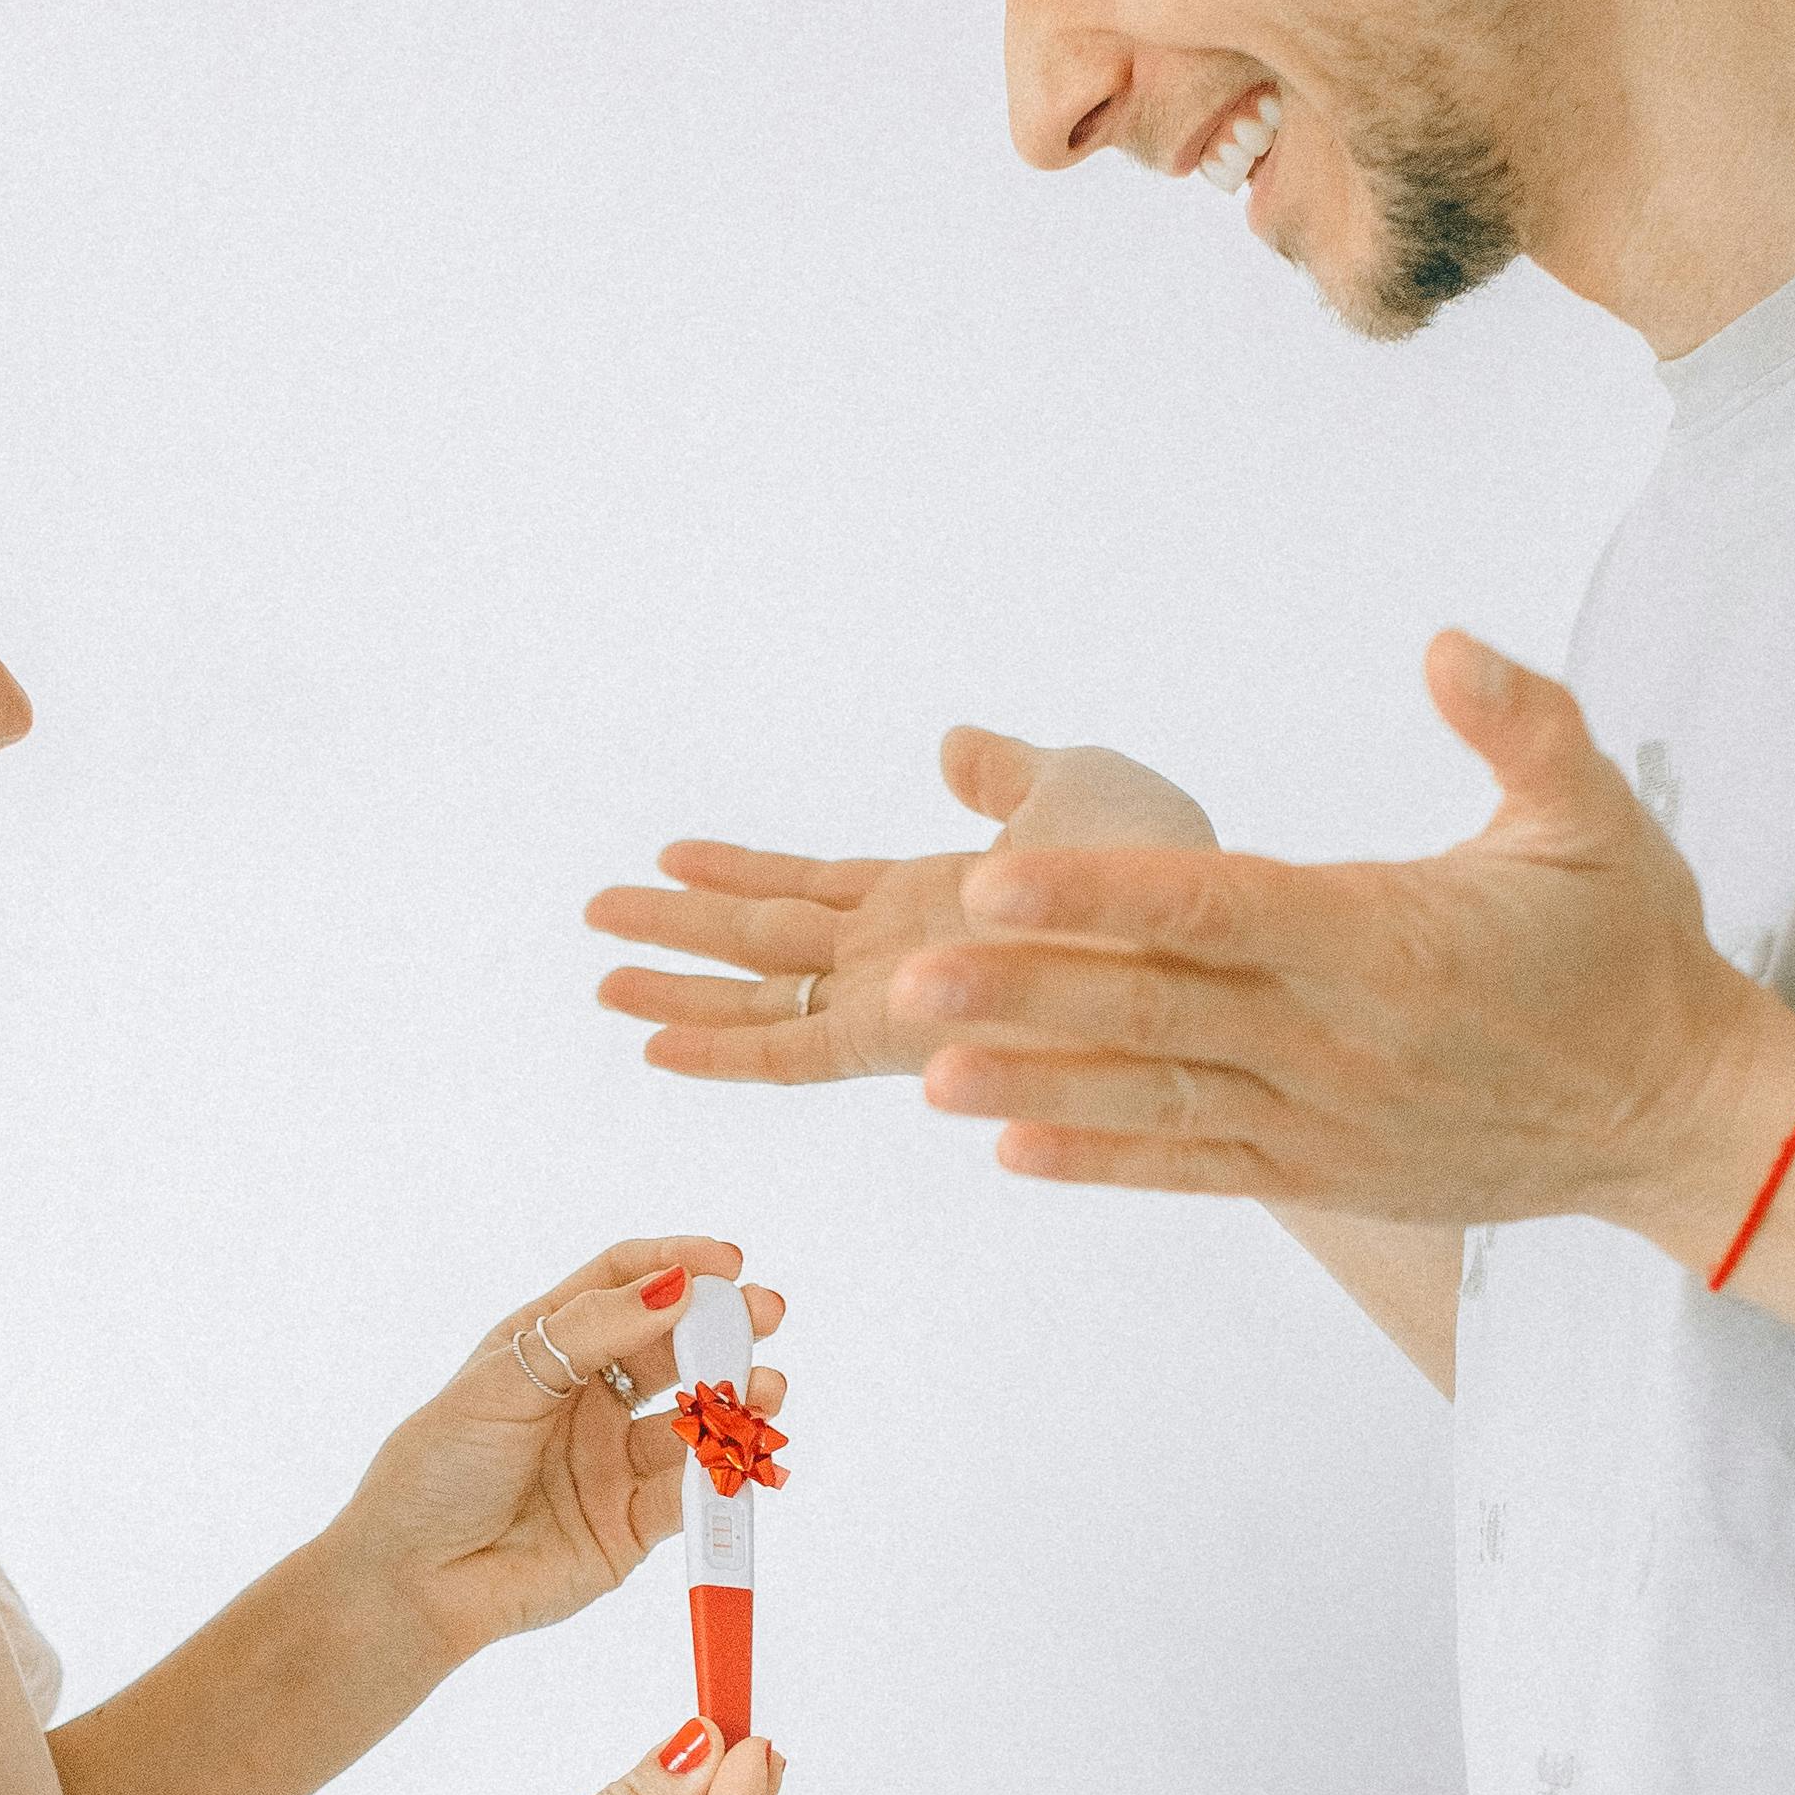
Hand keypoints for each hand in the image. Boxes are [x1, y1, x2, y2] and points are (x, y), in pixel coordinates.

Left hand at [325, 1239, 788, 1674]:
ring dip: (736, 1400)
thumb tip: (673, 1287)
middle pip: (672, 1347)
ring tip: (765, 1392)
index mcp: (548, 1346)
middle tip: (764, 1316)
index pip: (624, 1285)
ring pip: (694, 1419)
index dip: (677, 1266)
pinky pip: (692, 1491)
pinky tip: (739, 1454)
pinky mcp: (633, 1524)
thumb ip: (589, 1333)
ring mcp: (614, 1460)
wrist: (414, 1580)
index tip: (727, 1263)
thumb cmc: (437, 1470)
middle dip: (724, 1329)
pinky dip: (722, 1472)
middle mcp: (588, 1397)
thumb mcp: (504, 1381)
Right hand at [586, 729, 1217, 1085]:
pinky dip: (722, 1048)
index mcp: (936, 900)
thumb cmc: (1169, 869)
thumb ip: (1006, 776)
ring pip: (761, 992)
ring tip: (599, 973)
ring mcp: (899, 997)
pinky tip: (655, 1044)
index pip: (815, 891)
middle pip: (767, 944)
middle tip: (596, 917)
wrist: (1198, 932)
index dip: (741, 875)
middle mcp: (906, 956)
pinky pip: (794, 1047)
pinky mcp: (904, 1036)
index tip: (669, 858)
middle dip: (682, 932)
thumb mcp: (1078, 786)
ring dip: (679, 982)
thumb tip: (954, 747)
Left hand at [882, 636, 1794, 1250]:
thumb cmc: (1626, 951)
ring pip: (1158, 1099)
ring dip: (1039, 1089)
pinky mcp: (1324, 1174)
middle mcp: (1337, 1037)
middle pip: (1158, 1008)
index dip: (1099, 893)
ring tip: (925, 1076)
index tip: (996, 877)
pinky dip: (1104, 1161)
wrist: (1676, 1116)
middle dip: (1027, 995)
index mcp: (1382, 935)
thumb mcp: (1596, 815)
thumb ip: (1521, 722)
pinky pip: (1195, 1168)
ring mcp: (1324, 1118)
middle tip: (911, 983)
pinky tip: (1010, 1151)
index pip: (1217, 906)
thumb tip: (1446, 643)